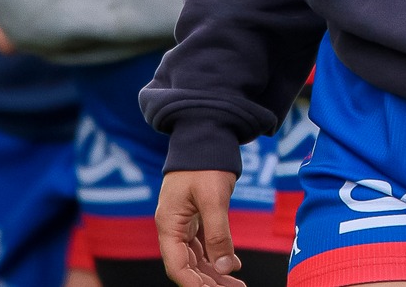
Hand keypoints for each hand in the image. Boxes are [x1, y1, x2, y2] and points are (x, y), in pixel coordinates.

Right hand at [157, 169, 242, 286]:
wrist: (206, 134)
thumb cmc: (205, 163)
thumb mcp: (213, 198)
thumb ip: (218, 234)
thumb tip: (226, 268)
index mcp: (169, 223)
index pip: (177, 265)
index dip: (194, 284)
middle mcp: (172, 227)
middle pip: (187, 265)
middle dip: (209, 281)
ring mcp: (182, 222)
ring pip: (196, 257)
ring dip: (215, 272)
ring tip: (237, 284)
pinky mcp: (194, 217)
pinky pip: (203, 245)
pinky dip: (217, 256)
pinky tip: (234, 264)